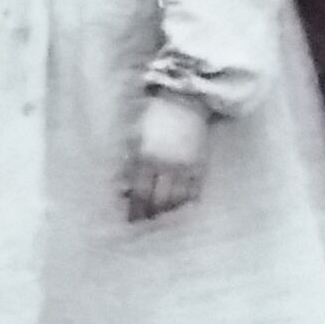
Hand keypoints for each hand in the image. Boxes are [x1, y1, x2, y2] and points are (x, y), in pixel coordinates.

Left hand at [122, 92, 211, 221]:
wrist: (185, 99)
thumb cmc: (153, 116)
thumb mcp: (134, 137)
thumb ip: (129, 164)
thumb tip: (123, 188)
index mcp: (147, 159)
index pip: (140, 194)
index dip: (136, 211)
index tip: (132, 222)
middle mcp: (168, 167)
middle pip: (159, 201)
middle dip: (152, 215)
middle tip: (146, 224)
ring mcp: (186, 168)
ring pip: (178, 200)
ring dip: (169, 212)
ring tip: (162, 218)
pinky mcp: (201, 165)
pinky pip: (195, 191)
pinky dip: (187, 202)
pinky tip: (181, 208)